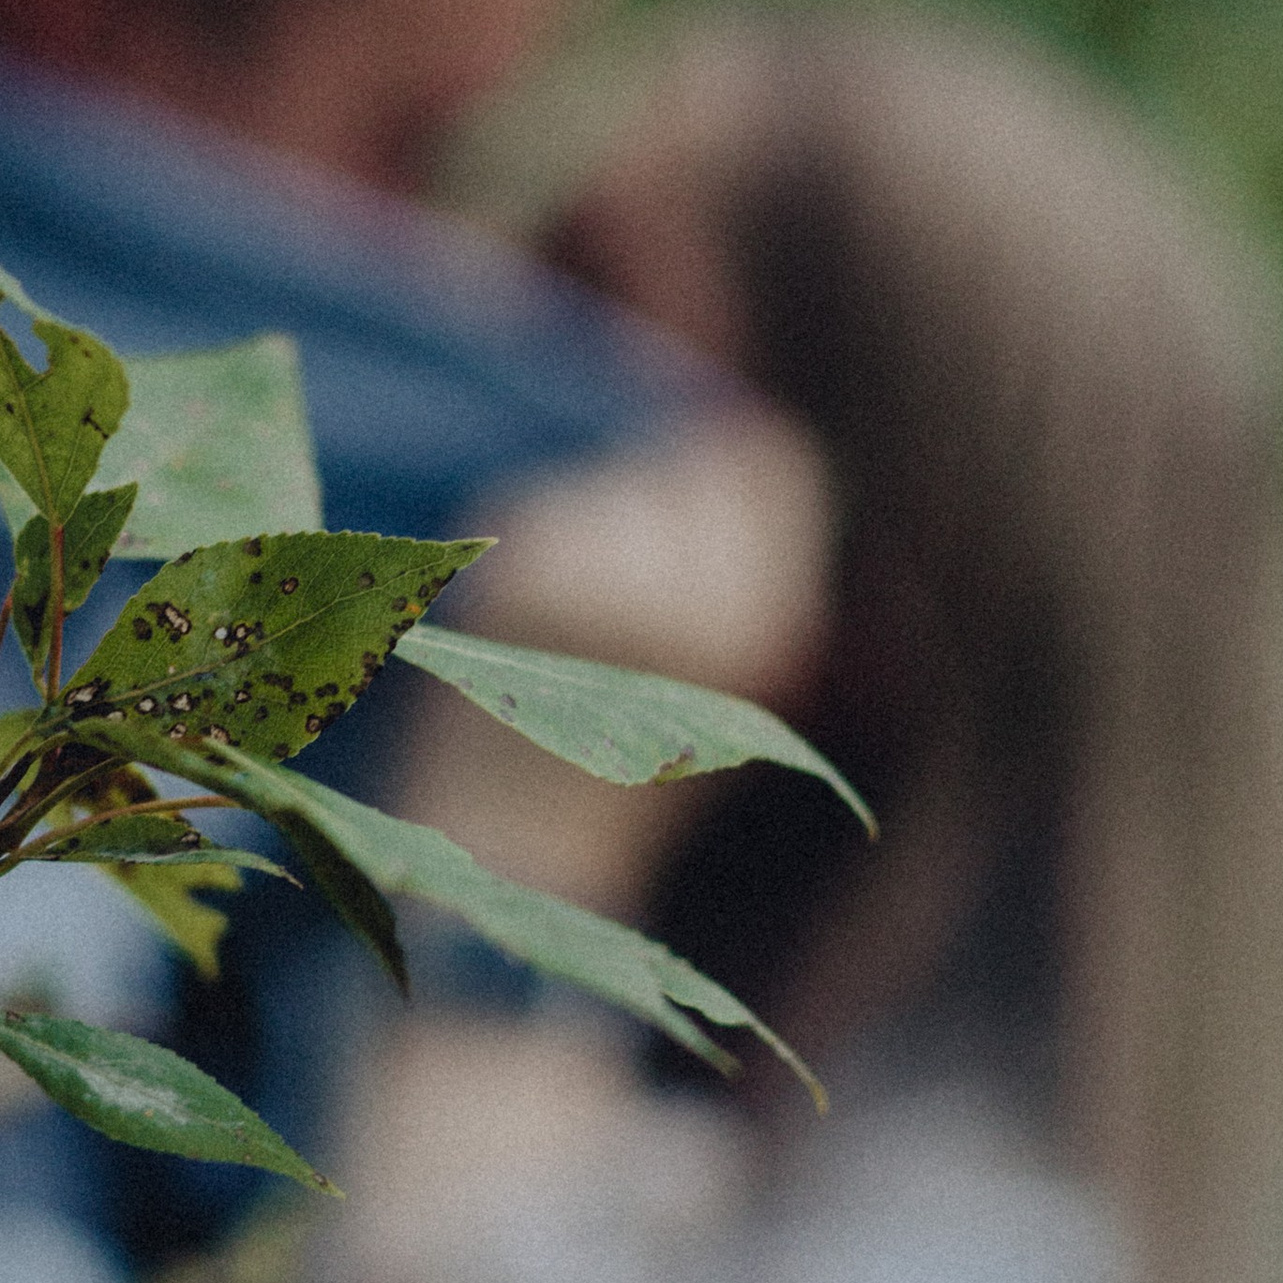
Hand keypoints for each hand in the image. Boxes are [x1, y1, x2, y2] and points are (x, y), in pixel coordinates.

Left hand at [400, 403, 834, 921]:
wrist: (526, 853)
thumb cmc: (639, 759)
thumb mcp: (733, 669)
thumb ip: (748, 567)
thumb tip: (744, 428)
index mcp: (758, 629)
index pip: (767, 463)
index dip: (731, 489)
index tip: (705, 530)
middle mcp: (685, 605)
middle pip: (684, 461)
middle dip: (659, 511)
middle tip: (627, 602)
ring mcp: (596, 590)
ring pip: (608, 485)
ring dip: (595, 531)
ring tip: (579, 626)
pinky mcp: (515, 583)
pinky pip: (537, 510)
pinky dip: (533, 551)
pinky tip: (529, 626)